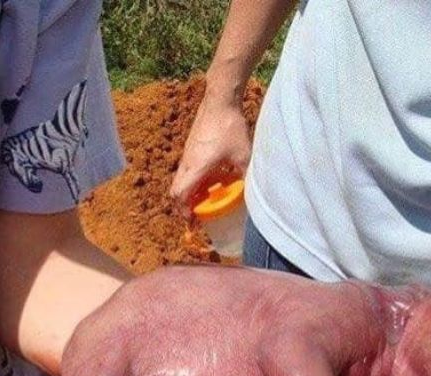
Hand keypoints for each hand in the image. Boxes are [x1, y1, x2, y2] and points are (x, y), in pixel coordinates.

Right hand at [168, 94, 251, 209]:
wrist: (219, 100)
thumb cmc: (228, 127)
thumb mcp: (243, 155)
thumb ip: (246, 174)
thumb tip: (254, 192)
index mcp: (196, 168)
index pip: (179, 195)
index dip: (183, 211)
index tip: (191, 220)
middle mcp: (187, 162)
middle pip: (176, 189)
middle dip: (183, 204)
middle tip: (195, 212)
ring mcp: (187, 153)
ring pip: (181, 178)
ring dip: (188, 191)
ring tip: (204, 197)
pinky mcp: (191, 146)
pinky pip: (187, 168)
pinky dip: (192, 178)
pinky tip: (210, 176)